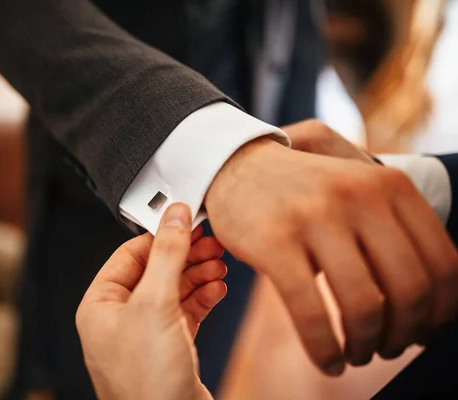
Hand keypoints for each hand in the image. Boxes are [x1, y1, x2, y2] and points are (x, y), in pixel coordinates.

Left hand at [76, 203, 225, 399]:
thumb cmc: (147, 382)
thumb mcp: (156, 304)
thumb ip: (168, 255)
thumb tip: (175, 216)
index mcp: (100, 305)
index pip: (130, 254)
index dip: (161, 235)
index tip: (187, 221)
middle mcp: (119, 319)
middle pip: (156, 270)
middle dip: (186, 256)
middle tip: (211, 243)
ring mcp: (145, 334)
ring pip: (174, 290)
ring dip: (198, 275)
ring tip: (219, 266)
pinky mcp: (169, 348)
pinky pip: (186, 312)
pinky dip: (203, 298)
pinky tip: (217, 290)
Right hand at [205, 121, 457, 374]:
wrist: (235, 165)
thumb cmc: (303, 189)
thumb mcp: (357, 186)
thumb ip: (395, 223)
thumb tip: (434, 294)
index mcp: (388, 184)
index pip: (442, 262)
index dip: (441, 311)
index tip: (424, 331)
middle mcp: (358, 195)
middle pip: (409, 290)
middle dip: (404, 334)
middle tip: (389, 347)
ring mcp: (314, 217)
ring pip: (364, 306)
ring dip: (366, 346)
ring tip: (357, 353)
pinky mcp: (274, 242)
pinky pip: (311, 312)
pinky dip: (324, 350)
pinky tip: (328, 361)